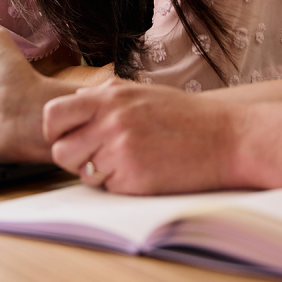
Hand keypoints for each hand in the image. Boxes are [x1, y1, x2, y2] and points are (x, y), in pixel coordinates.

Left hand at [42, 81, 236, 193]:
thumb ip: (107, 97)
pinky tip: (145, 172)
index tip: (69, 138)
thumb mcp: (143, 93)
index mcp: (110, 95)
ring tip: (127, 163)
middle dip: (73, 158)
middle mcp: (111, 119)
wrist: (228, 138)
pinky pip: (109, 189)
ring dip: (98, 173)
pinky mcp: (134, 177)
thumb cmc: (187, 117)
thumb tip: (76, 101)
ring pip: (83, 173)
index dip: (56, 132)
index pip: (54, 114)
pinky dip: (122, 186)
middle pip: (60, 150)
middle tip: (96, 158)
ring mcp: (121, 149)